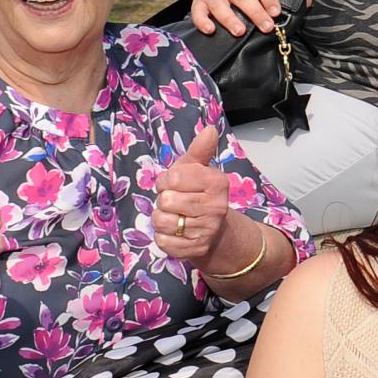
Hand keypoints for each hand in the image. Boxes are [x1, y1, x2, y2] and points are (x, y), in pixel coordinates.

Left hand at [152, 126, 231, 263]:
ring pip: (162, 221)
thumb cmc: (199, 195)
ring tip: (175, 218)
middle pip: (166, 200)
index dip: (166, 181)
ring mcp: (207, 230)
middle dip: (164, 201)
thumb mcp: (198, 170)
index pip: (173, 177)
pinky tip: (176, 233)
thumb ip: (200, 150)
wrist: (215, 232)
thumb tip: (209, 128)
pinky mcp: (196, 249)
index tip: (173, 185)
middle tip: (176, 203)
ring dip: (161, 220)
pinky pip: (163, 241)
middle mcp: (216, 206)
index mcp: (216, 182)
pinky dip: (163, 237)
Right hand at [189, 0, 279, 35]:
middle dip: (255, 12)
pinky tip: (210, 30)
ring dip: (230, 19)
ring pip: (220, 5)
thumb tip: (275, 17)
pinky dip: (203, 22)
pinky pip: (198, 13)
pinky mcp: (199, 3)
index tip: (275, 12)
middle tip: (266, 26)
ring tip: (240, 31)